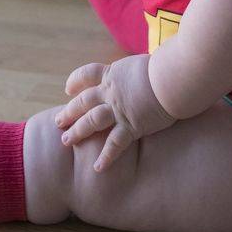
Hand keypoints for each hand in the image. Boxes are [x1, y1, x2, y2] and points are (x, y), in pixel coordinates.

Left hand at [54, 54, 176, 171]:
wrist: (173, 78)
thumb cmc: (167, 66)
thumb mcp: (146, 63)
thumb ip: (139, 72)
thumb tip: (147, 72)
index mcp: (114, 74)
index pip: (88, 74)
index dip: (76, 81)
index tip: (68, 89)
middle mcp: (111, 92)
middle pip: (83, 101)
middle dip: (69, 112)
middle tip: (58, 122)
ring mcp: (119, 110)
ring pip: (91, 121)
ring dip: (77, 131)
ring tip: (65, 141)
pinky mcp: (132, 126)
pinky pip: (115, 144)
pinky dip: (106, 156)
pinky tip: (98, 167)